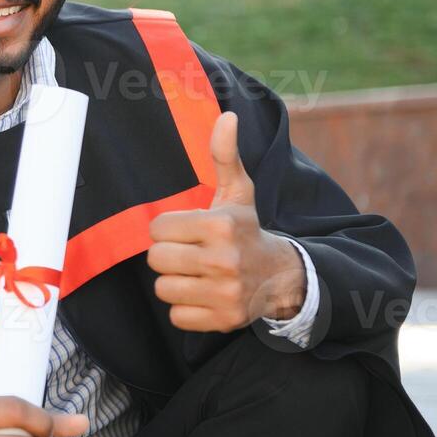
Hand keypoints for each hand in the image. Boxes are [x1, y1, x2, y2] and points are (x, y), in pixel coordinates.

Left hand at [148, 111, 305, 332]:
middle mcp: (223, 260)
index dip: (167, 229)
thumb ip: (224, 155)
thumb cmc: (246, 229)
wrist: (279, 276)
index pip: (156, 229)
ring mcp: (224, 293)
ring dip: (176, 282)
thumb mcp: (237, 192)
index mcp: (220, 225)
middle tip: (191, 252)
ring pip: (164, 288)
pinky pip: (176, 316)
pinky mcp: (223, 320)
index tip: (187, 230)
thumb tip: (227, 116)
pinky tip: (204, 294)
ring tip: (198, 273)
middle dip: (169, 255)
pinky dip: (185, 308)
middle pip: (156, 259)